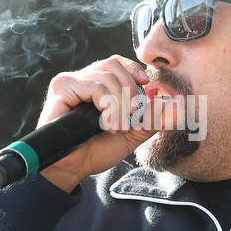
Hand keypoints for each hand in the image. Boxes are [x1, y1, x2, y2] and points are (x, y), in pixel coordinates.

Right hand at [35, 55, 175, 191]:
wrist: (73, 168)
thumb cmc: (95, 151)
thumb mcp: (131, 135)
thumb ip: (150, 119)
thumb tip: (168, 102)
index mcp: (95, 85)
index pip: (116, 62)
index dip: (133, 69)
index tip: (146, 84)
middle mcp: (81, 79)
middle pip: (113, 65)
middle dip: (130, 92)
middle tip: (130, 118)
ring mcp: (70, 82)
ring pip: (107, 77)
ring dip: (119, 105)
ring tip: (117, 127)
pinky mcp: (62, 88)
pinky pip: (95, 86)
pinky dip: (108, 106)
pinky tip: (106, 124)